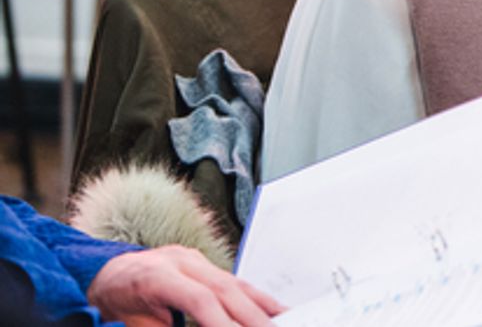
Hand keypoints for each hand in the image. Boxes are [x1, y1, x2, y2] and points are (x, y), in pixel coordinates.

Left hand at [87, 245, 283, 326]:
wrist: (99, 279)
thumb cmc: (110, 306)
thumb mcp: (127, 324)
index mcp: (156, 275)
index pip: (200, 300)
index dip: (223, 323)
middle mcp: (179, 260)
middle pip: (225, 289)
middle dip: (252, 318)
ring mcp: (192, 259)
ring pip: (235, 283)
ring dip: (262, 308)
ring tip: (283, 323)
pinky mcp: (201, 265)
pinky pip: (233, 282)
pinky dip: (254, 299)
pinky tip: (273, 311)